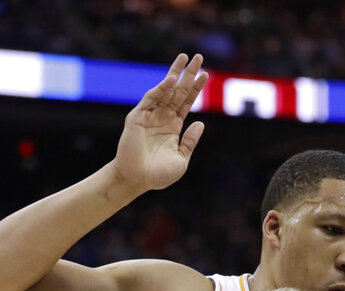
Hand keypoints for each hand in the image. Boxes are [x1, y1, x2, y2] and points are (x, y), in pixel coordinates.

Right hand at [114, 53, 207, 190]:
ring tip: (186, 58)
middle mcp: (162, 117)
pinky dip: (161, 89)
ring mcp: (150, 115)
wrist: (138, 181)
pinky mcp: (138, 117)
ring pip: (165, 90)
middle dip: (188, 74)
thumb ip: (190, 141)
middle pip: (178, 91)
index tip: (206, 74)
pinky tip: (172, 79)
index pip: (187, 102)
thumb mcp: (182, 158)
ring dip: (175, 73)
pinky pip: (151, 99)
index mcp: (173, 126)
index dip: (196, 88)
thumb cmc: (158, 174)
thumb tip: (200, 123)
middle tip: (198, 56)